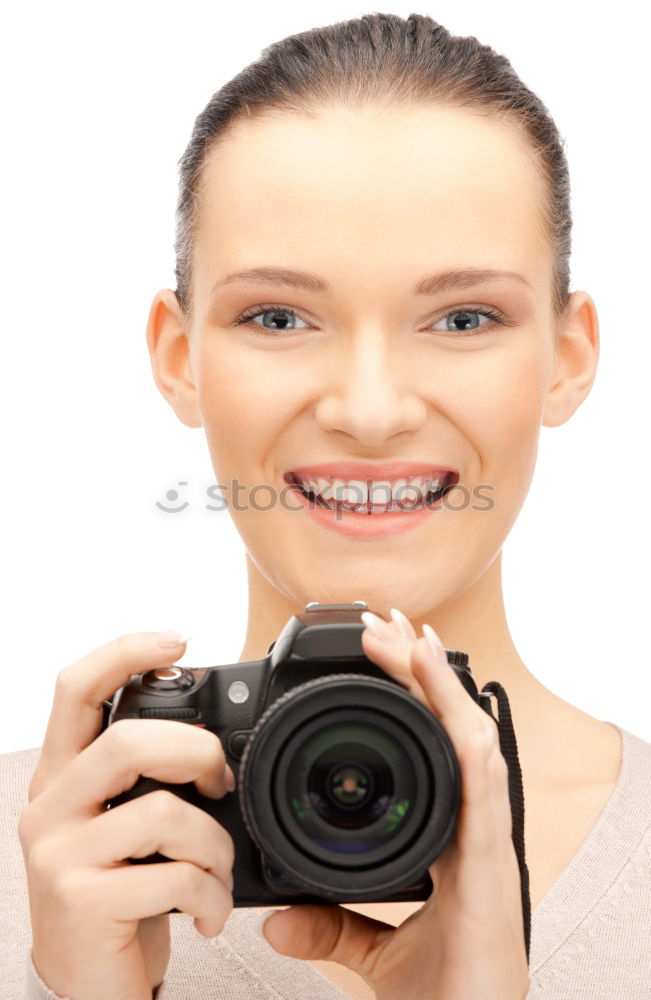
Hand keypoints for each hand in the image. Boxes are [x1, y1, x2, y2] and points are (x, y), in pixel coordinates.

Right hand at [18, 631, 236, 999]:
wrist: (87, 986)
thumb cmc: (119, 892)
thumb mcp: (122, 824)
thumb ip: (148, 779)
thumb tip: (217, 742)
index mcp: (62, 775)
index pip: (75, 689)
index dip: (124, 652)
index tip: (178, 639)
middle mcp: (50, 807)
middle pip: (125, 741)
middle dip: (196, 752)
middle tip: (221, 781)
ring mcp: (59, 856)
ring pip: (160, 813)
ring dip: (214, 845)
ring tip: (218, 872)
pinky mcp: (81, 903)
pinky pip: (173, 877)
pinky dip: (210, 894)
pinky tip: (208, 912)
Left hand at [262, 609, 530, 999]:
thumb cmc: (443, 993)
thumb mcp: (371, 949)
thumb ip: (331, 926)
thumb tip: (277, 921)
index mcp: (448, 835)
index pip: (433, 746)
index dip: (415, 694)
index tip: (385, 650)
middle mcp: (471, 825)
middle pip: (452, 726)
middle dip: (423, 668)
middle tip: (392, 620)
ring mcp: (486, 839)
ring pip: (471, 739)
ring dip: (441, 685)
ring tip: (410, 637)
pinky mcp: (492, 864)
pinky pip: (483, 788)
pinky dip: (467, 738)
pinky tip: (451, 701)